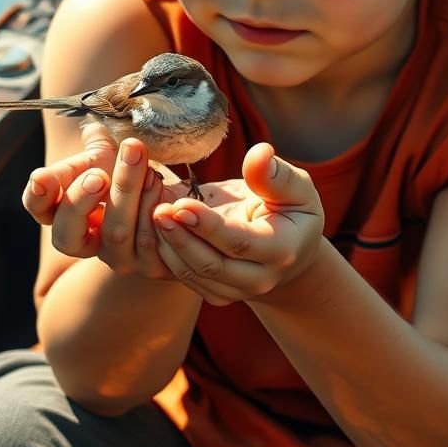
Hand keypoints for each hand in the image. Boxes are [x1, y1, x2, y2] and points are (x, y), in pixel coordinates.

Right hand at [23, 122, 197, 279]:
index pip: (38, 208)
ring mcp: (117, 257)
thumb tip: (93, 130)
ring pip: (115, 233)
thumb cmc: (130, 172)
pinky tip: (161, 186)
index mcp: (63, 212)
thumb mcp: (109, 156)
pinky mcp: (150, 265)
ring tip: (146, 166)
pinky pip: (149, 241)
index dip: (38, 195)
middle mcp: (85, 242)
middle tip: (98, 176)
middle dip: (80, 201)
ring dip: (128, 193)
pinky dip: (154, 208)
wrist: (172, 195)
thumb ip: (95, 145)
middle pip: (66, 234)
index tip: (43, 177)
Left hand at [151, 143, 323, 305]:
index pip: (239, 241)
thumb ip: (275, 174)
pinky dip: (166, 253)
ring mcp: (236, 291)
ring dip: (167, 245)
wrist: (292, 250)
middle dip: (180, 237)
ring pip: (192, 273)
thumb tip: (260, 152)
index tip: (181, 203)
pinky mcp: (216, 293)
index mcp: (282, 250)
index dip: (207, 225)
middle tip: (157, 210)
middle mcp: (259, 279)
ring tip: (151, 212)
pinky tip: (155, 227)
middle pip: (211, 264)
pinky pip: (185, 278)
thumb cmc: (292, 210)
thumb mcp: (296, 188)